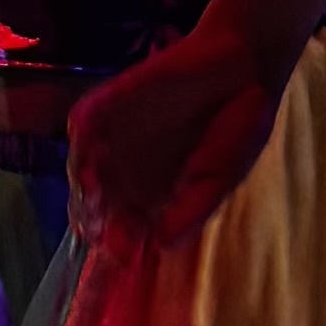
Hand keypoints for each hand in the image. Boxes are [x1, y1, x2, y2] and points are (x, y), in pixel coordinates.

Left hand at [71, 21, 275, 241]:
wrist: (243, 69)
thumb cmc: (235, 130)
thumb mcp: (220, 180)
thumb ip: (192, 210)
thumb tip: (163, 244)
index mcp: (149, 196)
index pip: (121, 229)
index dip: (119, 246)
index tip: (126, 256)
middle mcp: (124, 171)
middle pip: (93, 206)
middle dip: (96, 223)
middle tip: (105, 235)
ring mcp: (112, 139)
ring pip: (82, 171)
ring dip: (84, 192)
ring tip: (96, 207)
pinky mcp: (107, 105)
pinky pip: (83, 127)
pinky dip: (82, 148)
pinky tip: (91, 166)